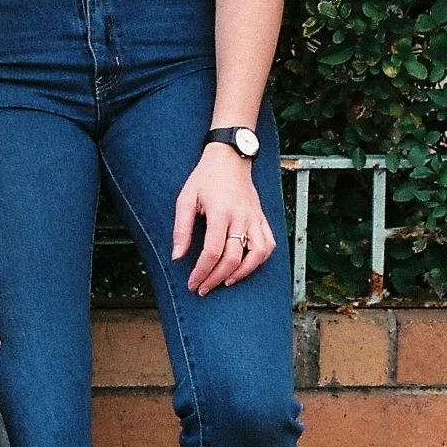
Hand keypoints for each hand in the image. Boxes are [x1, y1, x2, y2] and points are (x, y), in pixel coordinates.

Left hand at [172, 144, 276, 295]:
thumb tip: (177, 256)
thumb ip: (181, 228)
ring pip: (257, 255)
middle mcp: (240, 217)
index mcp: (219, 212)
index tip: (193, 283)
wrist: (229, 158)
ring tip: (225, 281)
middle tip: (203, 288)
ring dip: (242, 273)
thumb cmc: (204, 178)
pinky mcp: (262, 218)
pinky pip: (269, 244)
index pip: (213, 251)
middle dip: (216, 278)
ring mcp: (255, 218)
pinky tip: (246, 266)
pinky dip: (260, 260)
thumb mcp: (185, 198)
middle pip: (233, 258)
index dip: (202, 272)